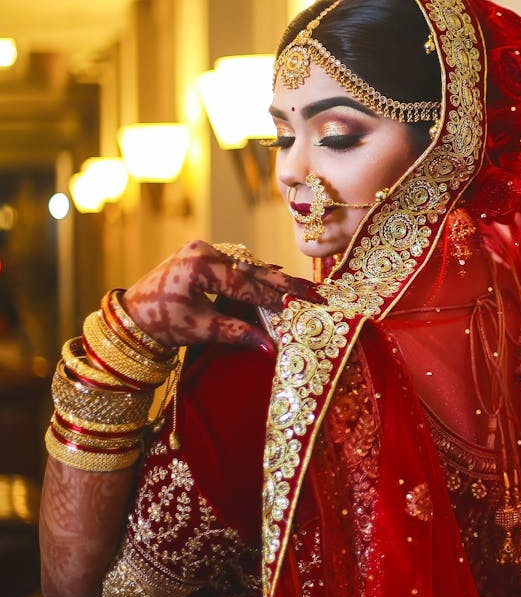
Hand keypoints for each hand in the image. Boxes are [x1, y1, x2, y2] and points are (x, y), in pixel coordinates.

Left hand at [120, 240, 321, 350]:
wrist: (132, 316)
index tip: (299, 307)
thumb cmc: (161, 323)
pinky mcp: (203, 254)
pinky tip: (277, 275)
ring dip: (273, 278)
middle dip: (283, 282)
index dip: (275, 297)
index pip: (247, 283)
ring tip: (301, 287)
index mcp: (200, 265)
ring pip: (247, 265)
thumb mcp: (201, 329)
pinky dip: (256, 274)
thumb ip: (238, 332)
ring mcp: (203, 249)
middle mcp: (204, 250)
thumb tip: (271, 347)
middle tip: (312, 291)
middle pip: (252, 269)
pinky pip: (237, 264)